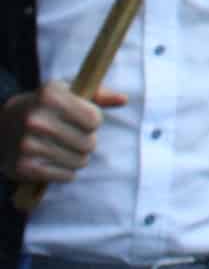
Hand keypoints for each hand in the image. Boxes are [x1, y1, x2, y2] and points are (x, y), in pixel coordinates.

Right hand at [0, 84, 125, 184]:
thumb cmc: (42, 107)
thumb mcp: (66, 92)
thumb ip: (97, 95)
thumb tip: (124, 99)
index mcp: (50, 95)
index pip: (95, 120)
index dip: (92, 122)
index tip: (80, 120)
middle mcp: (37, 119)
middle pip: (89, 143)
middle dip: (85, 141)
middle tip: (70, 136)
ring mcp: (28, 145)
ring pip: (80, 161)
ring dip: (76, 158)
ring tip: (61, 148)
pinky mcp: (24, 167)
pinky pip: (66, 176)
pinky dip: (65, 171)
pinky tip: (52, 160)